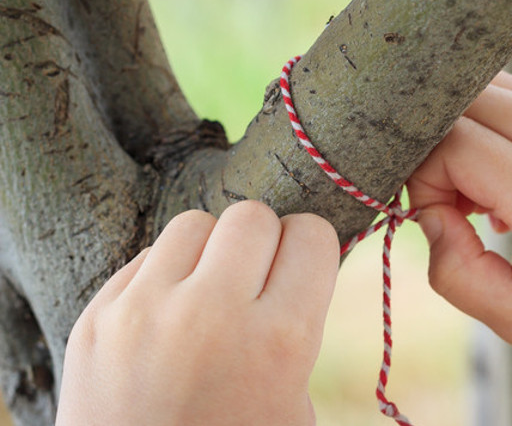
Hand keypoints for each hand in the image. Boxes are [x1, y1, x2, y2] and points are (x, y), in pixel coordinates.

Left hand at [56, 201, 338, 425]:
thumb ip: (300, 326)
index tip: (301, 268)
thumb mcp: (295, 401)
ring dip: (211, 251)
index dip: (310, 250)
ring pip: (195, 223)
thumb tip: (295, 259)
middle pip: (253, 215)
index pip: (311, 235)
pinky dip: (165, 276)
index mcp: (279, 341)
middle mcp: (211, 315)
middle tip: (255, 279)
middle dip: (263, 243)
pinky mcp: (96, 317)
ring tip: (208, 292)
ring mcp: (144, 312)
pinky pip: (146, 257)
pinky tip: (168, 316)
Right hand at [408, 72, 511, 371]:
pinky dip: (493, 127)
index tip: (438, 219)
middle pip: (468, 101)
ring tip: (480, 194)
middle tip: (453, 204)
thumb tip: (426, 212)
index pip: (455, 143)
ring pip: (492, 89)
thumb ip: (453, 270)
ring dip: (465, 133)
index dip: (424, 177)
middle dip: (438, 147)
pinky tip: (504, 179)